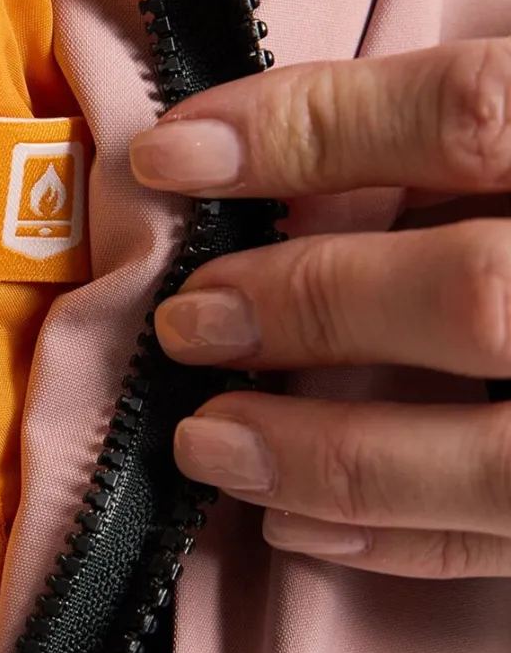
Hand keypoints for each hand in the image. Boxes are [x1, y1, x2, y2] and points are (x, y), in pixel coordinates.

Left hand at [129, 37, 510, 577]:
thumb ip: (493, 130)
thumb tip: (309, 182)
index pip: (468, 111)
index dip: (301, 127)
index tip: (172, 148)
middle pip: (468, 292)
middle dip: (304, 304)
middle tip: (189, 318)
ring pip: (488, 457)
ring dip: (323, 455)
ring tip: (208, 444)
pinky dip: (403, 540)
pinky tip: (303, 526)